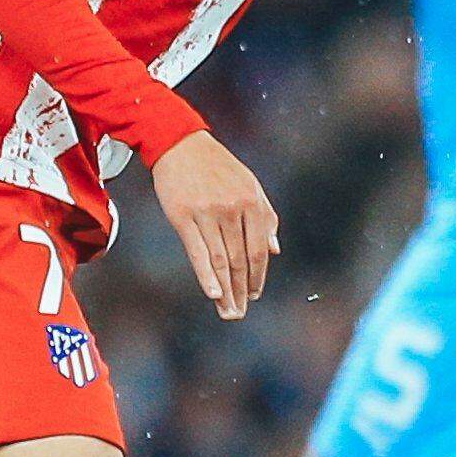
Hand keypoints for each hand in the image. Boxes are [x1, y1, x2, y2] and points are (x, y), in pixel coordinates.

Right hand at [151, 131, 277, 320]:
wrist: (180, 143)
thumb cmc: (217, 166)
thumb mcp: (249, 184)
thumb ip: (265, 216)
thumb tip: (275, 250)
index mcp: (251, 202)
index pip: (258, 249)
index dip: (258, 275)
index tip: (254, 294)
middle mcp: (232, 209)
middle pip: (240, 259)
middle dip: (241, 290)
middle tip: (241, 312)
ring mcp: (207, 213)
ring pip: (220, 260)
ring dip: (226, 290)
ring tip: (228, 311)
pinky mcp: (182, 217)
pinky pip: (197, 252)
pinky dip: (206, 275)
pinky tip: (213, 293)